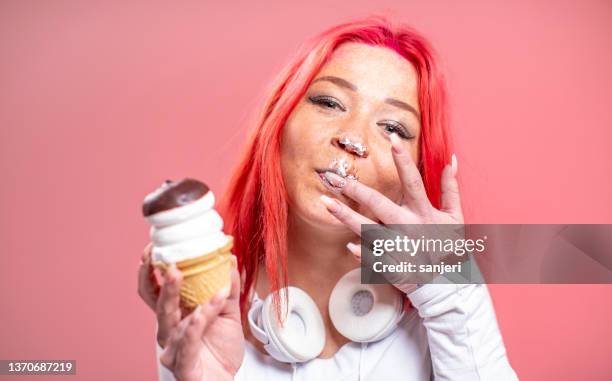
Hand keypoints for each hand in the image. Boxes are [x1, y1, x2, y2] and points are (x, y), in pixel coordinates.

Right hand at [137, 246, 244, 380]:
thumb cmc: (220, 350)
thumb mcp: (228, 314)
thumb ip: (228, 289)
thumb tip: (230, 260)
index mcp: (174, 315)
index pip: (154, 289)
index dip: (150, 269)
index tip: (155, 248)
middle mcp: (168, 331)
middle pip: (158, 303)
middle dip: (163, 282)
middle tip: (172, 263)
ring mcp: (172, 349)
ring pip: (173, 322)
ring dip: (184, 301)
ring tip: (198, 283)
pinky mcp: (182, 366)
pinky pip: (187, 343)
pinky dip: (197, 324)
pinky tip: (203, 313)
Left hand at [320, 133, 463, 287]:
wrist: (449, 281)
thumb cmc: (449, 246)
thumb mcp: (456, 216)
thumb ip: (451, 188)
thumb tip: (451, 160)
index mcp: (423, 212)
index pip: (412, 181)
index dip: (403, 159)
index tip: (392, 138)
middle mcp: (409, 227)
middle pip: (380, 204)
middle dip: (357, 190)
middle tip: (336, 178)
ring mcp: (399, 247)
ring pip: (368, 230)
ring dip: (346, 216)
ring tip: (326, 203)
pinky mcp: (393, 265)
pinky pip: (373, 258)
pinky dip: (361, 253)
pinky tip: (348, 246)